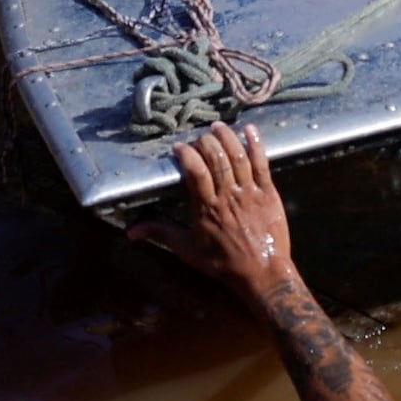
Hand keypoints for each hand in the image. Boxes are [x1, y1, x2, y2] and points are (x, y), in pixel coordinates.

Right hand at [137, 122, 302, 293]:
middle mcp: (228, 196)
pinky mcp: (269, 193)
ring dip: (227, 137)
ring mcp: (249, 193)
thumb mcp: (188, 251)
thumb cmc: (223, 263)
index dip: (187, 154)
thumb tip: (131, 231)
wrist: (262, 274)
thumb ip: (161, 234)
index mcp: (206, 208)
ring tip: (218, 126)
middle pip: (216, 158)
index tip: (179, 147)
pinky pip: (262, 164)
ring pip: (238, 157)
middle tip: (199, 137)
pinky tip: (249, 129)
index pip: (195, 171)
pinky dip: (256, 144)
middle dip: (206, 142)